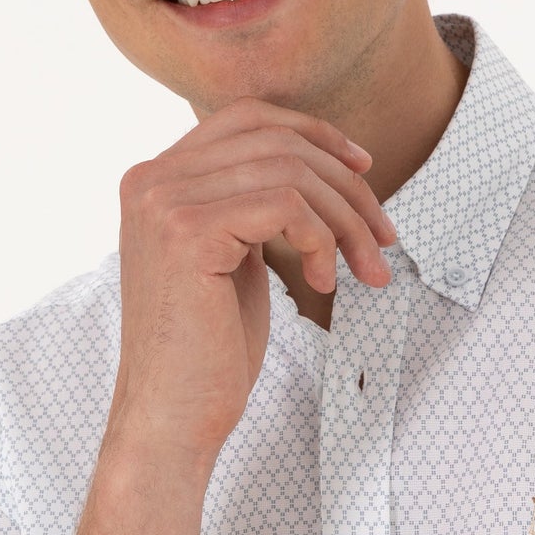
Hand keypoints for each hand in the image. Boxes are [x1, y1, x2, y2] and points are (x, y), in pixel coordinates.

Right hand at [106, 98, 396, 468]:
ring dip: (346, 220)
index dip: (313, 131)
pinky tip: (324, 284)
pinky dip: (322, 239)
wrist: (170, 418)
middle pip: (277, 141)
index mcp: (156, 178)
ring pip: (290, 172)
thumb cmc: (209, 351)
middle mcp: (150, 179)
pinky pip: (286, 205)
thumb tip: (316, 165)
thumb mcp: (232, 257)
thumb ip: (250, 204)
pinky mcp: (187, 233)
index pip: (246, 116)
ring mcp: (163, 202)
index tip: (363, 169)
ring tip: (365, 269)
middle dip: (346, 186)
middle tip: (383, 237)